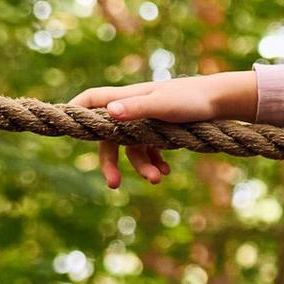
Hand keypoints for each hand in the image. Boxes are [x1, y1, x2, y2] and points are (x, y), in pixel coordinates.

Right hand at [71, 73, 252, 186]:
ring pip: (133, 147)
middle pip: (110, 135)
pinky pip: (151, 149)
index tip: (61, 122)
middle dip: (110, 161)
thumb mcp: (162, 105)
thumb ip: (134, 109)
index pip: (92, 100)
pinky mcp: (164, 129)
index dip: (75, 109)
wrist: (222, 100)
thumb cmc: (191, 99)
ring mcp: (148, 120)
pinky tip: (166, 172)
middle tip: (114, 185)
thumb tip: (108, 113)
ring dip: (142, 166)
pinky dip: (155, 162)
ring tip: (157, 179)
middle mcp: (134, 108)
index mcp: (128, 98)